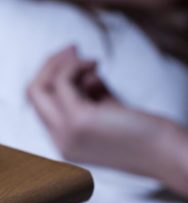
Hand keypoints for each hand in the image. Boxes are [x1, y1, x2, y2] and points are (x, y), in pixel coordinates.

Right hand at [26, 46, 178, 180]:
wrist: (169, 153)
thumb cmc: (142, 130)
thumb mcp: (105, 108)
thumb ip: (86, 90)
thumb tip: (76, 66)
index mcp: (64, 142)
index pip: (40, 103)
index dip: (51, 76)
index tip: (72, 59)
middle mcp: (60, 141)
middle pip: (34, 93)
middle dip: (50, 65)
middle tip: (72, 49)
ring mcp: (66, 134)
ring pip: (40, 87)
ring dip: (62, 63)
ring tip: (90, 60)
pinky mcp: (78, 121)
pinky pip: (62, 82)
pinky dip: (75, 66)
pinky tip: (95, 64)